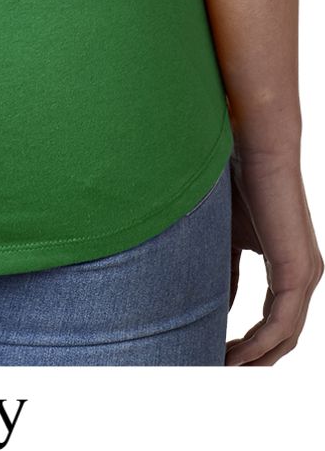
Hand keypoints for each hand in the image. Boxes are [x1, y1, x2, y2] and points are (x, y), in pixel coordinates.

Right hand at [226, 145, 322, 364]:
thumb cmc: (238, 184)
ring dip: (253, 358)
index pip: (275, 320)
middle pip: (283, 337)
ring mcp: (306, 275)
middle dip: (252, 359)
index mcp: (291, 267)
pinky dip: (257, 345)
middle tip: (218, 369)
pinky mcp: (297, 272)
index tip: (217, 353)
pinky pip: (280, 325)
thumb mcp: (227, 241)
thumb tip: (215, 312)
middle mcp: (305, 275)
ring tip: (220, 367)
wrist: (255, 150)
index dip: (249, 344)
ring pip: (284, 336)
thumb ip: (225, 276)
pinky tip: (233, 356)